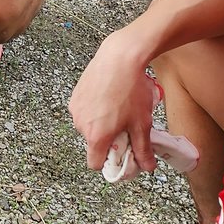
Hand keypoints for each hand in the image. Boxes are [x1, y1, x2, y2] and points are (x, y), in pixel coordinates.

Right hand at [69, 34, 160, 172]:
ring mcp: (76, 109)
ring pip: (88, 127)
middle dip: (108, 140)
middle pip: (93, 144)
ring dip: (101, 124)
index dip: (109, 163)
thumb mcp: (142, 123)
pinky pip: (84, 111)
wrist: (120, 57)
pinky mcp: (75, 95)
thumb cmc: (131, 89)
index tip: (121, 154)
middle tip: (125, 125)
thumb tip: (147, 166)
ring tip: (117, 108)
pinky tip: (109, 97)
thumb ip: (143, 149)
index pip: (94, 164)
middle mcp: (81, 125)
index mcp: (97, 136)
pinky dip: (95, 110)